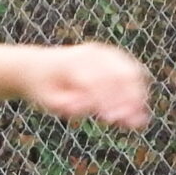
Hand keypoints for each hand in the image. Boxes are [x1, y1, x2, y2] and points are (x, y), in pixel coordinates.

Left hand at [22, 41, 151, 131]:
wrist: (37, 67)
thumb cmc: (43, 88)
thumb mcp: (48, 101)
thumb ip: (67, 105)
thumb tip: (89, 108)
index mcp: (73, 63)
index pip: (96, 82)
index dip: (105, 101)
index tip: (110, 119)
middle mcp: (91, 54)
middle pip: (120, 73)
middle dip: (127, 99)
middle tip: (129, 121)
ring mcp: (104, 53)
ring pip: (131, 71)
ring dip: (137, 96)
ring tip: (137, 120)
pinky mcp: (112, 57)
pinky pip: (132, 71)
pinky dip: (138, 91)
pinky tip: (139, 111)